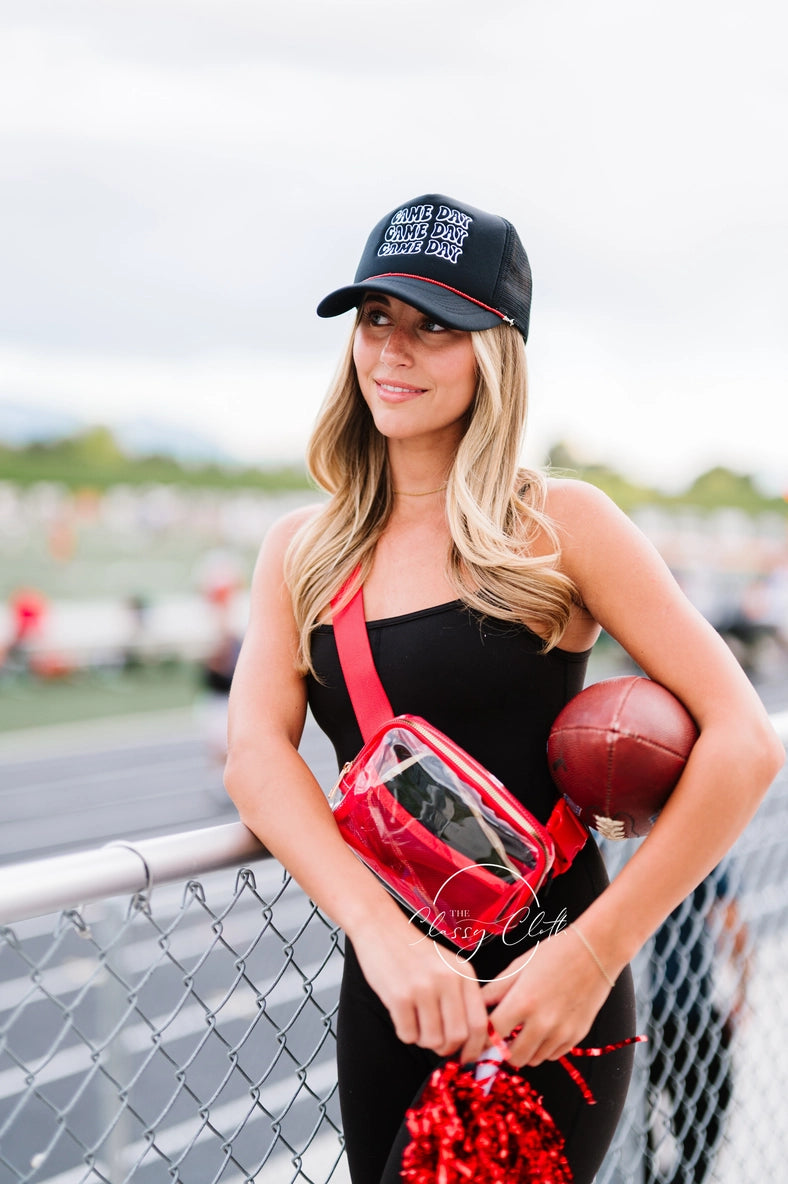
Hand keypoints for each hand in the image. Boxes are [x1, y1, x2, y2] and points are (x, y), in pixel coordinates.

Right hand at [352, 916, 489, 1063]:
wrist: (381, 928)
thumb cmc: (414, 952)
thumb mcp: (447, 966)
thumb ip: (461, 996)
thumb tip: (468, 1040)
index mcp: (463, 974)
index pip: (480, 1023)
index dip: (475, 1047)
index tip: (466, 1057)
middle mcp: (447, 980)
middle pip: (457, 1036)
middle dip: (446, 1048)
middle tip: (435, 1043)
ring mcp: (423, 988)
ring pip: (432, 1040)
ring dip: (423, 1041)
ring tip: (416, 1023)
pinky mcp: (400, 995)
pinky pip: (408, 1035)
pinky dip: (405, 1034)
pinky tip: (401, 1016)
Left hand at [480, 926, 612, 1067]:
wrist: (595, 951)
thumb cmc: (555, 953)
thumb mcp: (520, 965)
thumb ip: (496, 989)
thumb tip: (477, 1004)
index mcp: (523, 1002)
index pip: (493, 1035)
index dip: (484, 1036)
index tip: (483, 1034)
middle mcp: (543, 1023)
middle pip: (513, 1056)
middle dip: (504, 1049)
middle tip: (503, 1035)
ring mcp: (562, 1032)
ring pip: (534, 1060)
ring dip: (524, 1050)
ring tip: (524, 1030)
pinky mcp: (577, 1036)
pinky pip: (553, 1055)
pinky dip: (544, 1048)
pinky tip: (543, 1029)